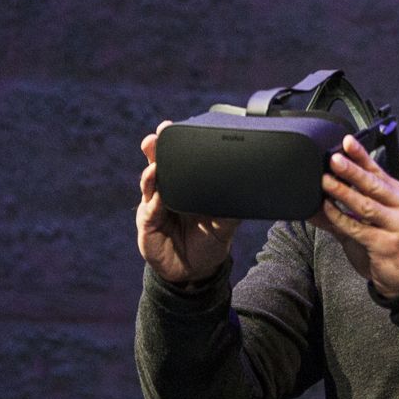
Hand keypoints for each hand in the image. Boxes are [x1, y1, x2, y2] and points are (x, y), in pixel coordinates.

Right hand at [138, 122, 239, 285]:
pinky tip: (158, 194)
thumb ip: (232, 209)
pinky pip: (150, 210)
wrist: (195, 271)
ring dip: (151, 173)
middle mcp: (166, 192)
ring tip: (155, 165)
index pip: (176, 161)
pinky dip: (154, 201)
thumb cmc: (208, 241)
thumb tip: (250, 191)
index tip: (172, 126)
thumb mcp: (224, 224)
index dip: (173, 144)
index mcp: (184, 186)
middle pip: (157, 166)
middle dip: (155, 150)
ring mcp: (154, 207)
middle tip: (157, 136)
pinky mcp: (148, 225)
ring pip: (150, 185)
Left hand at [312, 134, 398, 299]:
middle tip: (333, 159)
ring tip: (325, 181)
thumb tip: (315, 201)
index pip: (378, 171)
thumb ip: (343, 212)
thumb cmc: (389, 246)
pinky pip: (358, 228)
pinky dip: (340, 217)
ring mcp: (397, 226)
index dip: (361, 156)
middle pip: (373, 185)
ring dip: (343, 192)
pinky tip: (327, 209)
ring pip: (366, 205)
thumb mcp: (370, 223)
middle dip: (351, 170)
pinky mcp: (386, 244)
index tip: (346, 141)